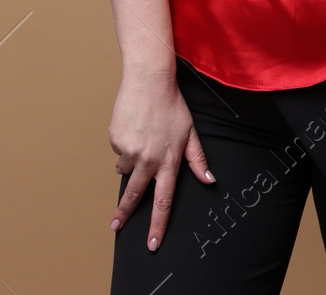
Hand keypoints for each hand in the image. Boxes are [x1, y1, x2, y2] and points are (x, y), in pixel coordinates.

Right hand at [107, 67, 214, 251]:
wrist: (148, 81)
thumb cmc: (172, 105)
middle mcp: (148, 160)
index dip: (158, 225)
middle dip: (124, 214)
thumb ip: (198, 160)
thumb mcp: (190, 132)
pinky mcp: (116, 140)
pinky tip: (133, 127)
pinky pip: (119, 151)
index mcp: (168, 162)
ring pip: (126, 169)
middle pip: (135, 195)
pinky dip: (124, 145)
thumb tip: (210, 180)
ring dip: (130, 163)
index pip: (164, 201)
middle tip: (116, 227)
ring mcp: (129, 151)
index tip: (152, 243)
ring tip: (141, 139)